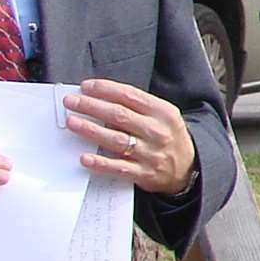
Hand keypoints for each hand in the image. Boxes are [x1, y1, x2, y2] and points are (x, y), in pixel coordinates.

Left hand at [64, 80, 194, 196]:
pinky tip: (85, 157)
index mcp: (163, 112)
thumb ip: (138, 107)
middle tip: (71, 101)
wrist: (188, 168)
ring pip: (116, 139)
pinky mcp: (143, 173)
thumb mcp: (163, 116)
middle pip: (119, 115)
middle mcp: (157, 131)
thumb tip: (101, 99)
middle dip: (91, 106)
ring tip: (72, 122)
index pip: (130, 96)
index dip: (105, 89)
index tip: (86, 87)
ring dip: (90, 130)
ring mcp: (151, 153)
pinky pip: (118, 167)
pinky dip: (100, 163)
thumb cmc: (168, 137)